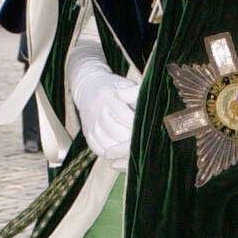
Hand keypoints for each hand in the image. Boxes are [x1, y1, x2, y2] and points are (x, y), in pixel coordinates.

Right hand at [67, 37, 138, 169]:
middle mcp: (97, 109)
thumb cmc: (115, 87)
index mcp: (108, 95)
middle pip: (115, 131)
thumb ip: (136, 93)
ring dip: (120, 150)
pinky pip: (97, 148)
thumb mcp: (126, 83)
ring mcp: (90, 122)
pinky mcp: (87, 132)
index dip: (137, 126)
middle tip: (146, 146)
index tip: (151, 132)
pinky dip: (109, 153)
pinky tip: (120, 154)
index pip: (124, 115)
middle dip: (131, 140)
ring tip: (135, 152)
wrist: (87, 87)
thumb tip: (150, 106)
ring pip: (105, 142)